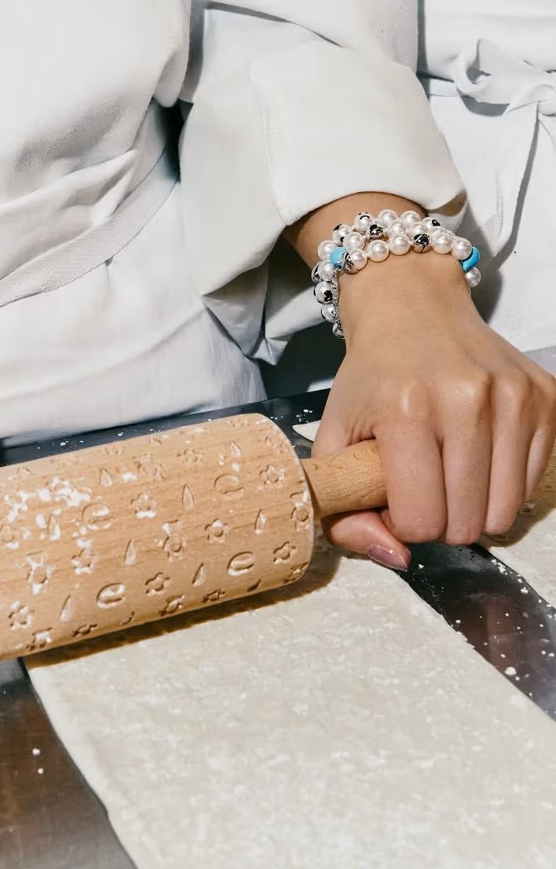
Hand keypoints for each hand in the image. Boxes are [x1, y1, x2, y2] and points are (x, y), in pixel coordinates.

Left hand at [313, 255, 555, 566]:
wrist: (412, 309)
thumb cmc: (371, 379)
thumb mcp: (334, 440)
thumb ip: (345, 514)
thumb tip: (399, 560)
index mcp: (406, 410)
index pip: (420, 521)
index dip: (403, 522)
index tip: (394, 495)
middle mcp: (466, 399)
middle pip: (466, 523)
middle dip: (440, 519)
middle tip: (423, 483)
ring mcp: (513, 395)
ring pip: (505, 512)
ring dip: (474, 506)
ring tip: (449, 470)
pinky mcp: (545, 396)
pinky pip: (532, 484)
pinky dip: (503, 482)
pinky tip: (477, 450)